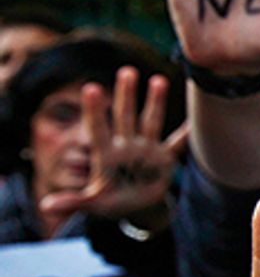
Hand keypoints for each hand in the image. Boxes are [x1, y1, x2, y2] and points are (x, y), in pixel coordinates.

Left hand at [38, 66, 187, 225]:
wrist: (136, 205)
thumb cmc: (110, 202)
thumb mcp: (92, 203)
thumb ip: (72, 202)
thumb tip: (46, 206)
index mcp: (106, 155)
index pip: (98, 129)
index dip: (94, 111)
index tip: (91, 88)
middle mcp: (126, 146)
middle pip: (125, 117)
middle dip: (125, 95)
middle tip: (127, 71)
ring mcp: (146, 150)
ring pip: (150, 122)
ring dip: (154, 102)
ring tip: (158, 79)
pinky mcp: (164, 160)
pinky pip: (177, 145)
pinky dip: (186, 135)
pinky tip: (196, 121)